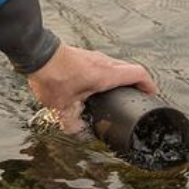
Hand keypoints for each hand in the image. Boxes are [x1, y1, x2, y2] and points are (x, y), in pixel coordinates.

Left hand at [26, 42, 155, 134]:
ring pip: (116, 65)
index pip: (138, 74)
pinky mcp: (84, 55)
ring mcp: (94, 56)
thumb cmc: (53, 78)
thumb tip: (81, 134)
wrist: (36, 53)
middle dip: (137, 83)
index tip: (152, 95)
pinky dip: (109, 74)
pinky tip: (98, 86)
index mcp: (106, 74)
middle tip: (137, 97)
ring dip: (121, 77)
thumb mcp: (63, 108)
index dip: (149, 84)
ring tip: (119, 93)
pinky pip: (104, 63)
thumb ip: (73, 124)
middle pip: (129, 69)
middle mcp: (104, 62)